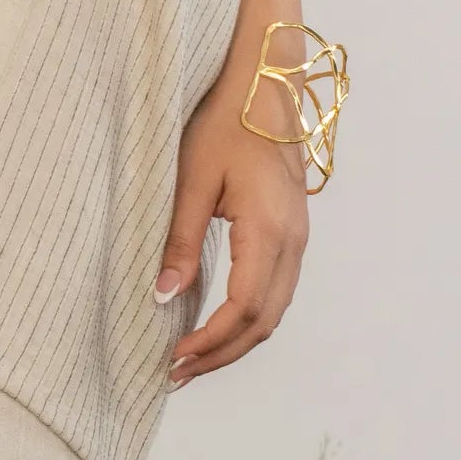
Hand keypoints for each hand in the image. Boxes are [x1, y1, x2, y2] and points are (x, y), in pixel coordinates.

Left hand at [156, 80, 308, 384]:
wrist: (263, 85)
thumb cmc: (224, 122)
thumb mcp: (191, 179)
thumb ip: (180, 241)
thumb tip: (162, 296)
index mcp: (268, 229)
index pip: (243, 309)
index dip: (209, 342)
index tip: (173, 357)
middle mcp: (293, 240)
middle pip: (263, 322)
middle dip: (221, 355)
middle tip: (175, 374)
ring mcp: (298, 238)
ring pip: (274, 311)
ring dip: (235, 342)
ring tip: (192, 359)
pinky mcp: (293, 233)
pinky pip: (276, 291)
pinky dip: (248, 320)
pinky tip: (216, 325)